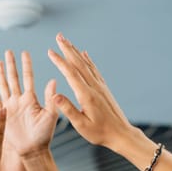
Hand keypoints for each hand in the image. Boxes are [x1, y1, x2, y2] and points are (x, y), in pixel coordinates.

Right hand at [0, 50, 58, 156]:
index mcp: (31, 99)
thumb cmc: (44, 135)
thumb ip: (50, 99)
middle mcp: (20, 100)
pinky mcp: (2, 115)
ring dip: (0, 75)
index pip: (27, 77)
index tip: (24, 52)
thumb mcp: (50, 116)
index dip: (25, 65)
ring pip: (3, 87)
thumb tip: (54, 80)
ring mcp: (10, 107)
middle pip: (13, 78)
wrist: (33, 150)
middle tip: (8, 51)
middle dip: (10, 65)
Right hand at [48, 33, 134, 151]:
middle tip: (59, 36)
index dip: (59, 62)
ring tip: (67, 41)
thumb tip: (55, 96)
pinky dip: (87, 60)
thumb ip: (68, 109)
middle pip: (79, 63)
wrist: (121, 134)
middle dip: (67, 49)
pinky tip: (84, 54)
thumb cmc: (100, 133)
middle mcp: (94, 87)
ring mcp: (100, 86)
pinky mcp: (103, 89)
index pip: (70, 74)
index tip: (50, 51)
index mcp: (86, 95)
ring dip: (75, 51)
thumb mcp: (82, 125)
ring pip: (86, 64)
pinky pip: (94, 70)